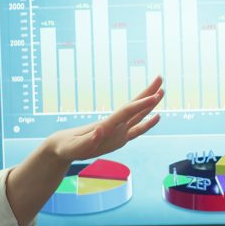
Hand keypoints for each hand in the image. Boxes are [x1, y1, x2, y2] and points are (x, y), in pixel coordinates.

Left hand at [46, 76, 163, 162]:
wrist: (63, 146)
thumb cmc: (67, 146)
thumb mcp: (75, 147)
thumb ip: (89, 140)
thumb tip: (101, 129)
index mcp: (107, 125)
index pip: (127, 112)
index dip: (142, 104)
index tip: (155, 96)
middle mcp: (115, 125)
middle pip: (135, 106)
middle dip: (148, 93)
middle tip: (160, 78)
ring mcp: (118, 131)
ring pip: (138, 114)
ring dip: (149, 103)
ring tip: (161, 90)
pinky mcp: (119, 138)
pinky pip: (137, 129)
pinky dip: (148, 123)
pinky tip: (157, 117)